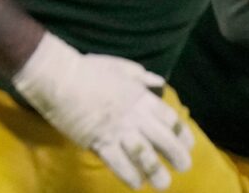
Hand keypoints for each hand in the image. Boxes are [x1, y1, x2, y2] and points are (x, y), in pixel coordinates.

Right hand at [12, 32, 193, 189]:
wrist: (60, 77)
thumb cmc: (87, 69)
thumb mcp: (118, 66)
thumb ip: (141, 76)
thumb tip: (159, 81)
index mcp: (140, 97)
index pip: (171, 119)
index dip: (183, 134)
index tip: (188, 145)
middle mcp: (134, 115)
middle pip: (165, 141)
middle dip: (178, 157)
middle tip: (184, 167)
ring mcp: (118, 130)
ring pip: (146, 158)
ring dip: (157, 173)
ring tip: (163, 183)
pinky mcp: (100, 143)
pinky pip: (120, 165)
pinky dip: (131, 177)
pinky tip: (136, 183)